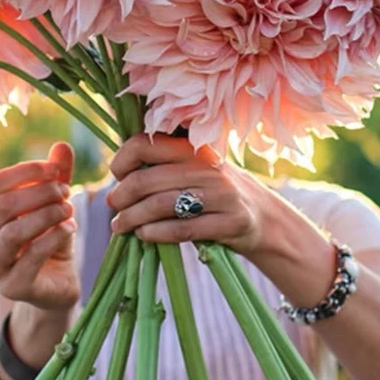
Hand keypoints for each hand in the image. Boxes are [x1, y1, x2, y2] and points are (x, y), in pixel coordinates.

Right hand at [0, 142, 80, 309]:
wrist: (57, 284)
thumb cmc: (49, 239)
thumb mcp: (53, 204)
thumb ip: (56, 176)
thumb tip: (62, 145)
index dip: (26, 171)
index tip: (56, 170)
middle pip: (3, 206)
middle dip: (39, 193)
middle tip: (66, 191)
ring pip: (13, 232)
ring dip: (46, 214)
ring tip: (69, 208)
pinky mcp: (12, 288)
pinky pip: (31, 256)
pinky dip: (54, 236)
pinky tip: (70, 227)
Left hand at [106, 134, 267, 255]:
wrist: (265, 218)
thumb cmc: (218, 192)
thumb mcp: (198, 169)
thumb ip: (166, 165)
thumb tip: (118, 172)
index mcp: (195, 148)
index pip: (146, 144)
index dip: (123, 159)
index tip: (116, 175)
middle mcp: (208, 167)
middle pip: (147, 180)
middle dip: (121, 196)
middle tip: (113, 206)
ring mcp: (222, 195)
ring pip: (161, 205)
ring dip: (132, 218)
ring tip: (119, 226)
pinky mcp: (230, 223)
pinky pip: (183, 229)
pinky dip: (156, 233)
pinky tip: (143, 235)